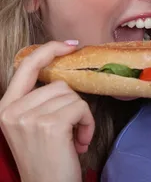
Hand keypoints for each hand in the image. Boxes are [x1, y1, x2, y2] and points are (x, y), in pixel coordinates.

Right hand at [0, 40, 93, 181]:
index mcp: (4, 108)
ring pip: (72, 96)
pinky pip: (81, 108)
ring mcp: (29, 117)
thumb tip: (62, 69)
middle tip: (71, 129)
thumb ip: (39, 100)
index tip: (69, 45)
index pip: (25, 66)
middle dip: (72, 104)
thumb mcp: (33, 125)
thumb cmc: (47, 158)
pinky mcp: (49, 124)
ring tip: (73, 139)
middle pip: (58, 84)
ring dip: (81, 117)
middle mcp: (11, 111)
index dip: (48, 51)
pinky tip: (79, 143)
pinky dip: (87, 124)